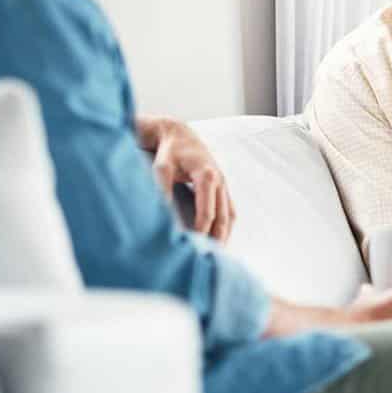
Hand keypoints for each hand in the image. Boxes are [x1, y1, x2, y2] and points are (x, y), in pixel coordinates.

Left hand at [136, 116, 236, 242]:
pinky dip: (226, 225)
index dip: (201, 232)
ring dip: (225, 234)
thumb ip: (162, 190)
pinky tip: (220, 237)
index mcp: (207, 175)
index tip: (194, 247)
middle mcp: (220, 180)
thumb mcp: (162, 168)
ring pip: (229, 215)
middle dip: (217, 239)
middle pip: (223, 218)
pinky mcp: (222, 186)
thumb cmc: (170, 151)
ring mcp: (224, 183)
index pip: (208, 213)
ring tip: (217, 253)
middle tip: (210, 259)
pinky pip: (229, 209)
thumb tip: (162, 216)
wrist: (179, 133)